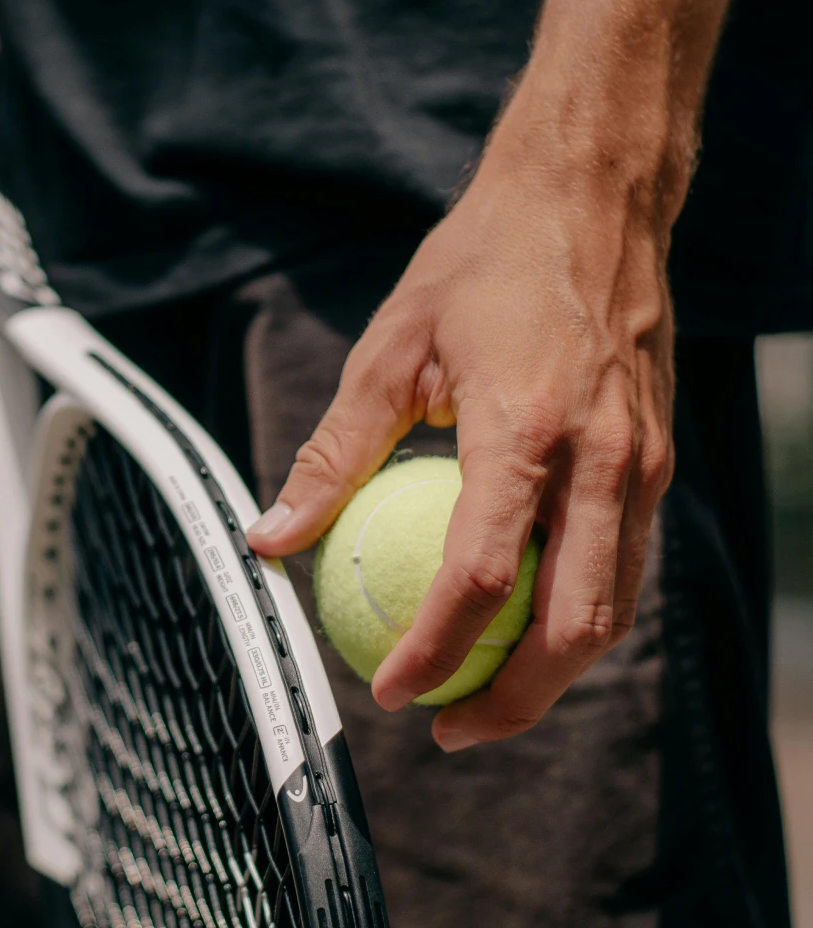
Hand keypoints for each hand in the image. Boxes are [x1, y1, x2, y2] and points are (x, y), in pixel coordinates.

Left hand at [245, 130, 675, 749]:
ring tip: (482, 701)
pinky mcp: (656, 460)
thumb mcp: (388, 347)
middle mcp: (600, 457)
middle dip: (512, 700)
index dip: (436, 652)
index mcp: (526, 429)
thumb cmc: (480, 265)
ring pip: (610, 608)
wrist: (593, 195)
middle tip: (446, 732)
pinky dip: (577, 617)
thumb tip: (269, 537)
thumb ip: (333, 452)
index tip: (390, 695)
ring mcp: (641, 462)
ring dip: (551, 674)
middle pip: (570, 624)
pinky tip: (520, 631)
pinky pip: (623, 566)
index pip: (482, 578)